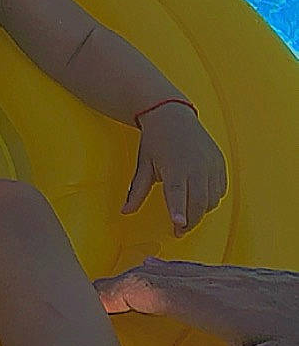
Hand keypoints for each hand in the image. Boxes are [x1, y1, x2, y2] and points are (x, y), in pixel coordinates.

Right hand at [95, 257, 298, 345]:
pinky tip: (180, 290)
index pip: (141, 288)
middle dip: (117, 287)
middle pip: (154, 276)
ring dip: (142, 283)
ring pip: (177, 273)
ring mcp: (240, 279)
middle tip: (89, 305)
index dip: (105, 296)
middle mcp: (221, 282)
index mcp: (211, 301)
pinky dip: (170, 281)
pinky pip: (198, 275)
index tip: (75, 308)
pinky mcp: (257, 284)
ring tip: (121, 296)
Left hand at [122, 104, 226, 235]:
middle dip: (190, 221)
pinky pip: (220, 190)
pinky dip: (211, 199)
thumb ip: (137, 191)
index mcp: (175, 166)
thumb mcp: (144, 165)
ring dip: (200, 212)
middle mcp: (197, 166)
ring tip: (188, 214)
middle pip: (198, 203)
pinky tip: (199, 199)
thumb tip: (125, 211)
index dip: (179, 211)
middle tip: (179, 230)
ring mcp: (211, 164)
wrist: (172, 115)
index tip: (178, 225)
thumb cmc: (156, 140)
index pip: (178, 194)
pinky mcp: (219, 163)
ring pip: (211, 200)